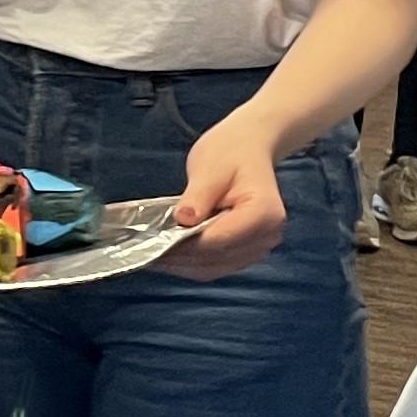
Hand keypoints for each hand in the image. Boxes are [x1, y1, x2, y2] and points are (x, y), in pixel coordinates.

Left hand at [157, 108, 289, 281]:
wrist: (248, 148)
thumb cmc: (231, 152)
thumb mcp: (210, 167)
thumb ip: (198, 196)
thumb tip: (183, 220)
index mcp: (264, 213)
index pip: (221, 239)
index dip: (187, 245)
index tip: (156, 243)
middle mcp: (268, 235)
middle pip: (218, 257)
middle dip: (182, 257)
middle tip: (148, 251)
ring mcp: (260, 246)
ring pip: (216, 267)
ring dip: (185, 264)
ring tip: (155, 254)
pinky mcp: (247, 251)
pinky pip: (217, 265)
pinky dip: (193, 263)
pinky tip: (171, 254)